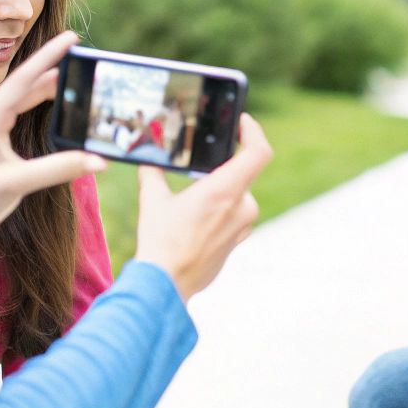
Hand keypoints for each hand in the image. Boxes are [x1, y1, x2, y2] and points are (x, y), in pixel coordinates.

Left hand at [0, 31, 106, 282]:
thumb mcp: (14, 185)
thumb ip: (57, 169)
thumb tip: (97, 161)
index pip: (25, 78)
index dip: (50, 56)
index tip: (72, 37)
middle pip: (27, 85)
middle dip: (56, 71)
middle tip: (84, 62)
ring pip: (23, 99)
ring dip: (49, 90)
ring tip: (77, 82)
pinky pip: (18, 114)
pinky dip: (40, 108)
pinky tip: (56, 110)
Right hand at [134, 114, 272, 301]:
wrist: (165, 284)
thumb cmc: (161, 242)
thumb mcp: (152, 200)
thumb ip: (153, 173)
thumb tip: (149, 158)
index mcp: (225, 191)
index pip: (258, 152)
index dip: (254, 131)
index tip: (242, 123)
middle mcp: (241, 207)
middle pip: (242, 173)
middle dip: (222, 168)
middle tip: (200, 166)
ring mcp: (243, 227)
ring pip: (237, 196)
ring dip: (219, 192)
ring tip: (191, 201)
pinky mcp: (238, 242)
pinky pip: (234, 216)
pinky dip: (219, 211)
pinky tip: (195, 221)